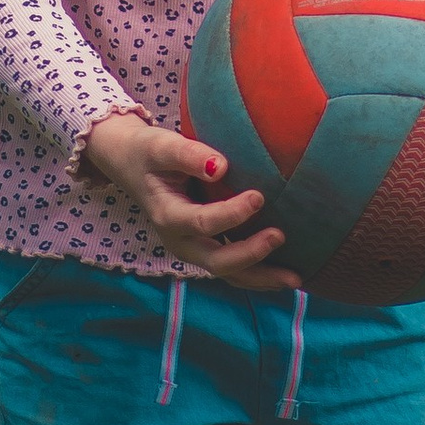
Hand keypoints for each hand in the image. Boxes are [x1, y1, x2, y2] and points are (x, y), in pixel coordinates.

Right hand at [81, 114, 294, 285]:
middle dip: (250, 254)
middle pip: (216, 261)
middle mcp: (179, 241)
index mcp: (167, 215)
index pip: (202, 222)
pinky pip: (232, 269)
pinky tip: (284, 274)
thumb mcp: (160, 146)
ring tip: (294, 279)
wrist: (130, 163)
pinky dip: (257, 274)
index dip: (232, 214)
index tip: (259, 196)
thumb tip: (220, 166)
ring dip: (260, 277)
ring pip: (227, 273)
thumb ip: (188, 154)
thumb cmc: (147, 152)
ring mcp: (192, 249)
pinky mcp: (204, 248)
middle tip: (280, 236)